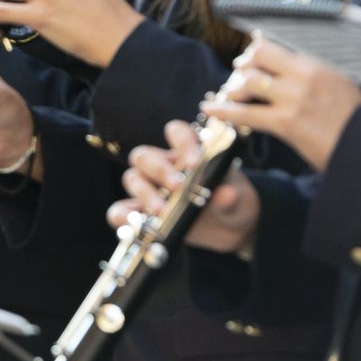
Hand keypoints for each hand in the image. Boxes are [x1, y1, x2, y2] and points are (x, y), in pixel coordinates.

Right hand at [105, 120, 260, 254]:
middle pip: (145, 156)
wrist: (232, 227)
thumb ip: (230, 195)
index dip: (182, 143)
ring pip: (132, 179)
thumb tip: (226, 193)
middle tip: (178, 187)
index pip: (177, 133)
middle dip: (159, 170)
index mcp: (187, 152)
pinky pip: (123, 210)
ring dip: (144, 194)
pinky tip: (134, 225)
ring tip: (162, 211)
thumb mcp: (237, 197)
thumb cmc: (233, 200)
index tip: (195, 162)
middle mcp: (165, 166)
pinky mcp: (145, 214)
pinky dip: (123, 216)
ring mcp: (152, 189)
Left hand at [200, 38, 360, 171]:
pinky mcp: (286, 122)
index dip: (261, 45)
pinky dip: (224, 111)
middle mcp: (305, 74)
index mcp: (319, 62)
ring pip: (249, 81)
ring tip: (229, 94)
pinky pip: (246, 113)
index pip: (281, 42)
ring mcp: (294, 97)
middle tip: (240, 71)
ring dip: (234, 88)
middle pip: (259, 54)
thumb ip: (319, 70)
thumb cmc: (357, 122)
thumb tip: (296, 61)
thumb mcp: (343, 83)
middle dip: (245, 62)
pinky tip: (211, 109)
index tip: (253, 47)